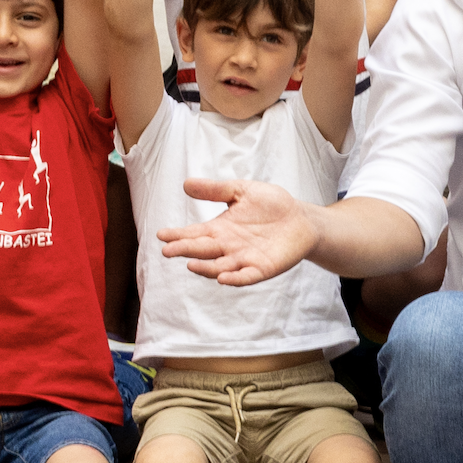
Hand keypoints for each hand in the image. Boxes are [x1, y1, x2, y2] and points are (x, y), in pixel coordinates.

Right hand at [161, 176, 323, 287]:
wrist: (301, 219)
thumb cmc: (271, 204)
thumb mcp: (241, 191)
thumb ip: (215, 190)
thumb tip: (186, 184)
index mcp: (220, 229)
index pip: (194, 233)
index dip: (178, 235)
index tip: (161, 235)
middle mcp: (228, 247)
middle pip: (202, 250)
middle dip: (185, 250)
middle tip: (167, 250)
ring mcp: (244, 259)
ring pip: (220, 267)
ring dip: (205, 268)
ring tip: (191, 264)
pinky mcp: (262, 268)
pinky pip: (246, 276)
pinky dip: (235, 279)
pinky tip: (223, 278)